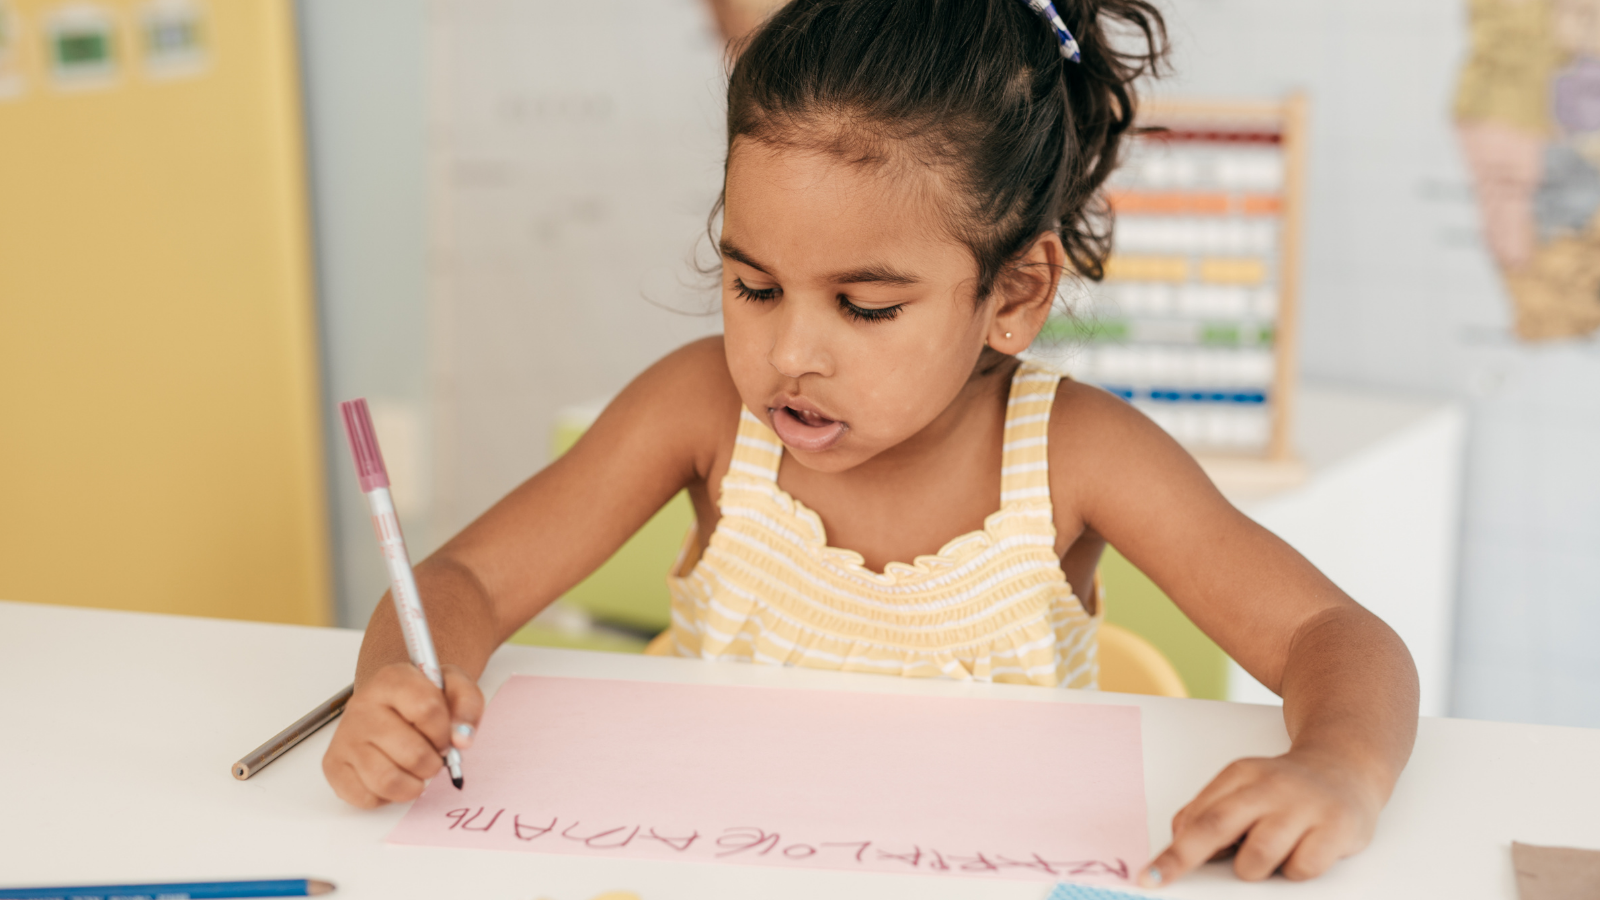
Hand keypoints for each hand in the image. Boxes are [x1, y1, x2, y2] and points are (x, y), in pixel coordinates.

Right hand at [322, 662, 483, 807]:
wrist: (388, 702)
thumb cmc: (420, 698)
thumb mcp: (452, 685)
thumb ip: (467, 704)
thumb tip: (462, 739)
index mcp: (391, 680)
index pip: (427, 710)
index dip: (445, 731)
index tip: (446, 735)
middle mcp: (361, 707)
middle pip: (412, 752)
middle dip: (433, 763)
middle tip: (433, 757)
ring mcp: (344, 737)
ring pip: (386, 780)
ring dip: (413, 784)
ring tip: (416, 770)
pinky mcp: (333, 765)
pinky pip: (365, 798)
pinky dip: (387, 797)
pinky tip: (392, 775)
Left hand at [1142, 750, 1383, 885]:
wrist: (1347, 766)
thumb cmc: (1285, 790)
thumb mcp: (1243, 788)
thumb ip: (1211, 811)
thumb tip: (1179, 841)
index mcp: (1240, 775)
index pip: (1197, 818)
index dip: (1172, 852)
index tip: (1149, 876)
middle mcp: (1269, 787)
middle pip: (1217, 826)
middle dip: (1185, 858)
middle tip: (1161, 881)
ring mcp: (1304, 806)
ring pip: (1259, 856)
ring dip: (1254, 868)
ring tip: (1267, 856)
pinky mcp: (1337, 827)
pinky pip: (1302, 867)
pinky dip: (1295, 870)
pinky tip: (1303, 852)